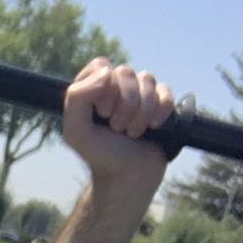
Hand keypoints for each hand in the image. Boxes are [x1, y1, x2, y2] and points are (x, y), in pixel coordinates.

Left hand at [62, 57, 174, 196]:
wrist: (128, 177)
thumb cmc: (100, 155)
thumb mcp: (76, 131)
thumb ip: (77, 97)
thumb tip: (107, 71)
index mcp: (94, 90)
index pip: (101, 65)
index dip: (104, 86)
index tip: (102, 112)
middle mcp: (117, 88)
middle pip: (126, 72)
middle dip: (124, 104)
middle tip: (117, 129)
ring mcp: (140, 95)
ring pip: (148, 79)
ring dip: (141, 111)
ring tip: (133, 133)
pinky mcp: (161, 104)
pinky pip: (166, 93)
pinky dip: (160, 112)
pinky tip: (153, 128)